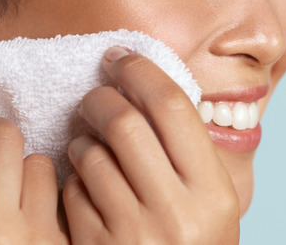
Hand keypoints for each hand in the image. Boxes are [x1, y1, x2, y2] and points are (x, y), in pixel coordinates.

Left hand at [63, 47, 240, 243]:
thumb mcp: (213, 205)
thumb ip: (191, 152)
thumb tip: (149, 86)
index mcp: (214, 194)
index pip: (172, 107)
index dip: (141, 71)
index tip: (120, 58)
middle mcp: (176, 214)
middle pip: (124, 122)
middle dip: (101, 98)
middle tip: (95, 96)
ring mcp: (133, 236)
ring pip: (90, 154)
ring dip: (82, 138)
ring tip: (89, 142)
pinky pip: (72, 192)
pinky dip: (73, 178)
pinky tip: (85, 182)